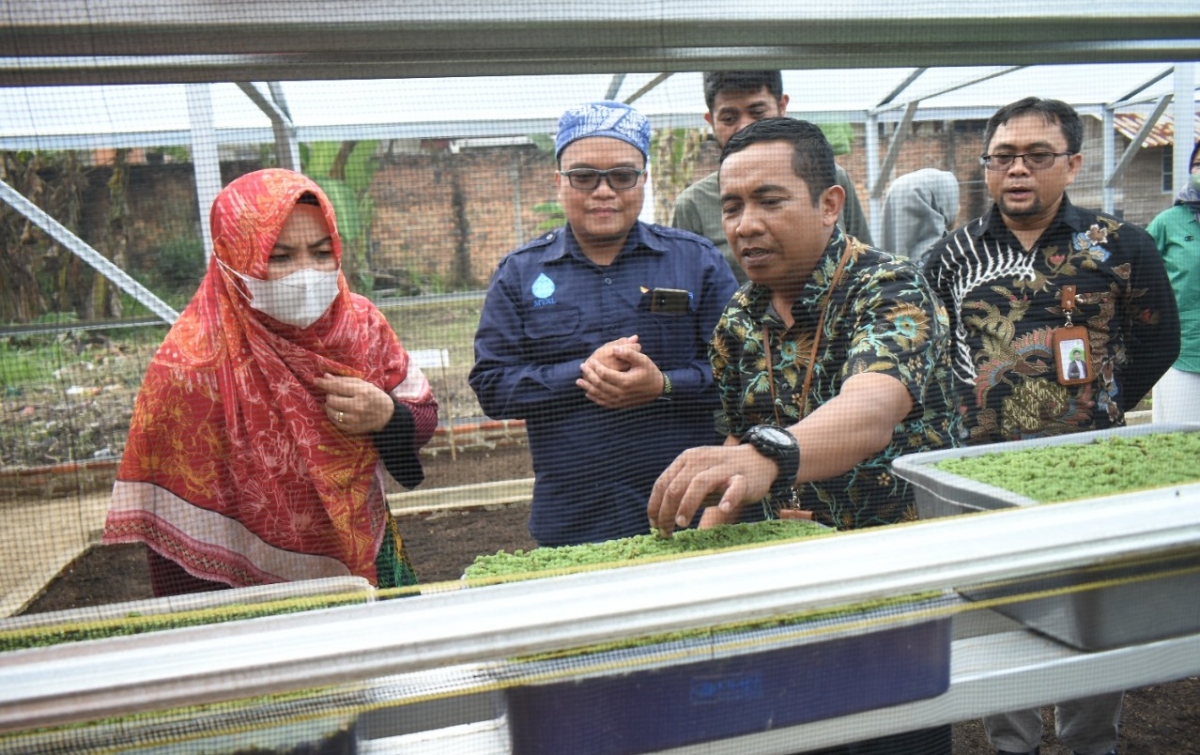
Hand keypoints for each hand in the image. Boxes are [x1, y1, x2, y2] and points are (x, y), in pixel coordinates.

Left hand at [314, 373, 394, 434]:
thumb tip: (326, 377)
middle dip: (329, 396)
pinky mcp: (352, 429)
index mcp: (362, 392)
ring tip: (335, 403)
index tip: (315, 380)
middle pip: (332, 400)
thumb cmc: (374, 396)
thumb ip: (344, 380)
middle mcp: (358, 406)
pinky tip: (339, 412)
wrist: (387, 416)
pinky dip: (333, 415)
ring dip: (329, 406)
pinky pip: (335, 422)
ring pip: (331, 412)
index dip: (325, 383)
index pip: (338, 386)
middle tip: (334, 394)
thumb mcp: (363, 385)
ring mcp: (354, 420)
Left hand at [577, 339, 663, 408]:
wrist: (658, 390)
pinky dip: (595, 398)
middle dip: (589, 376)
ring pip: (599, 395)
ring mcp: (620, 401)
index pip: (604, 374)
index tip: (590, 360)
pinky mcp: (620, 405)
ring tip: (579, 381)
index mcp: (625, 381)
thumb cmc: (650, 372)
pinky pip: (604, 403)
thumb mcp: (642, 359)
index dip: (595, 367)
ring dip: (588, 388)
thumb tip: (614, 349)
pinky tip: (589, 393)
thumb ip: (629, 353)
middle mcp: (621, 393)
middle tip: (582, 367)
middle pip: (599, 384)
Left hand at [647, 444, 777, 536]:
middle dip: (666, 510)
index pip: (663, 483)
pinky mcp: (743, 478)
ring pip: (700, 483)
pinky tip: (723, 509)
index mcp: (686, 460)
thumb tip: (659, 522)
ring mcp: (723, 468)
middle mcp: (701, 460)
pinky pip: (735, 487)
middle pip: (677, 485)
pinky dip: (729, 497)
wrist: (758, 459)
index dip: (654, 505)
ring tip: (681, 523)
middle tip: (665, 531)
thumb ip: (680, 495)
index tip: (654, 525)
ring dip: (687, 504)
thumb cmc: (721, 476)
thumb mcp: (697, 480)